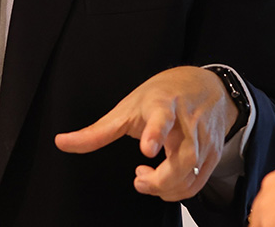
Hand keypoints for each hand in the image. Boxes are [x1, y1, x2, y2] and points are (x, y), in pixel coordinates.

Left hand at [55, 66, 238, 201]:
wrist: (206, 85)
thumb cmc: (164, 93)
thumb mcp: (127, 106)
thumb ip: (97, 131)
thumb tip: (61, 142)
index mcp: (163, 104)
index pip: (162, 118)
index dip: (155, 133)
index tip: (147, 148)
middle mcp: (187, 121)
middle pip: (182, 159)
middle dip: (160, 180)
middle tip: (138, 178)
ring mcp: (204, 138)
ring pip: (191, 175)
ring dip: (166, 188)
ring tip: (145, 179)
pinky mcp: (213, 153)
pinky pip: (198, 183)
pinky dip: (178, 191)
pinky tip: (164, 183)